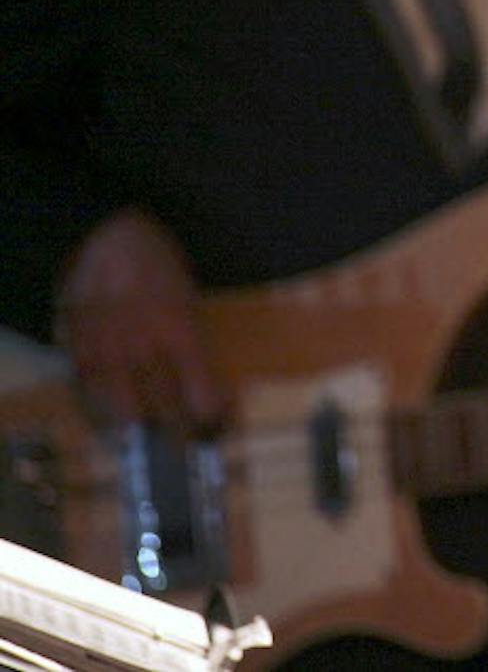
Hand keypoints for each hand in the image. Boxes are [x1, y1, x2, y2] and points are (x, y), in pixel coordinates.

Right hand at [53, 208, 226, 432]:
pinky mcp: (78, 354)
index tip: (216, 423)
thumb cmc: (155, 260)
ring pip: (125, 411)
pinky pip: (91, 396)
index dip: (210, 414)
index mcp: (180, 331)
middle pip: (164, 407)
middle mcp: (144, 350)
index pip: (200, 389)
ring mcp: (108, 355)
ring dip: (141, 428)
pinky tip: (114, 419)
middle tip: (188, 442)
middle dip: (179, 430)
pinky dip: (105, 411)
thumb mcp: (187, 294)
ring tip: (152, 439)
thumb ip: (189, 333)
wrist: (101, 237)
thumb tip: (196, 369)